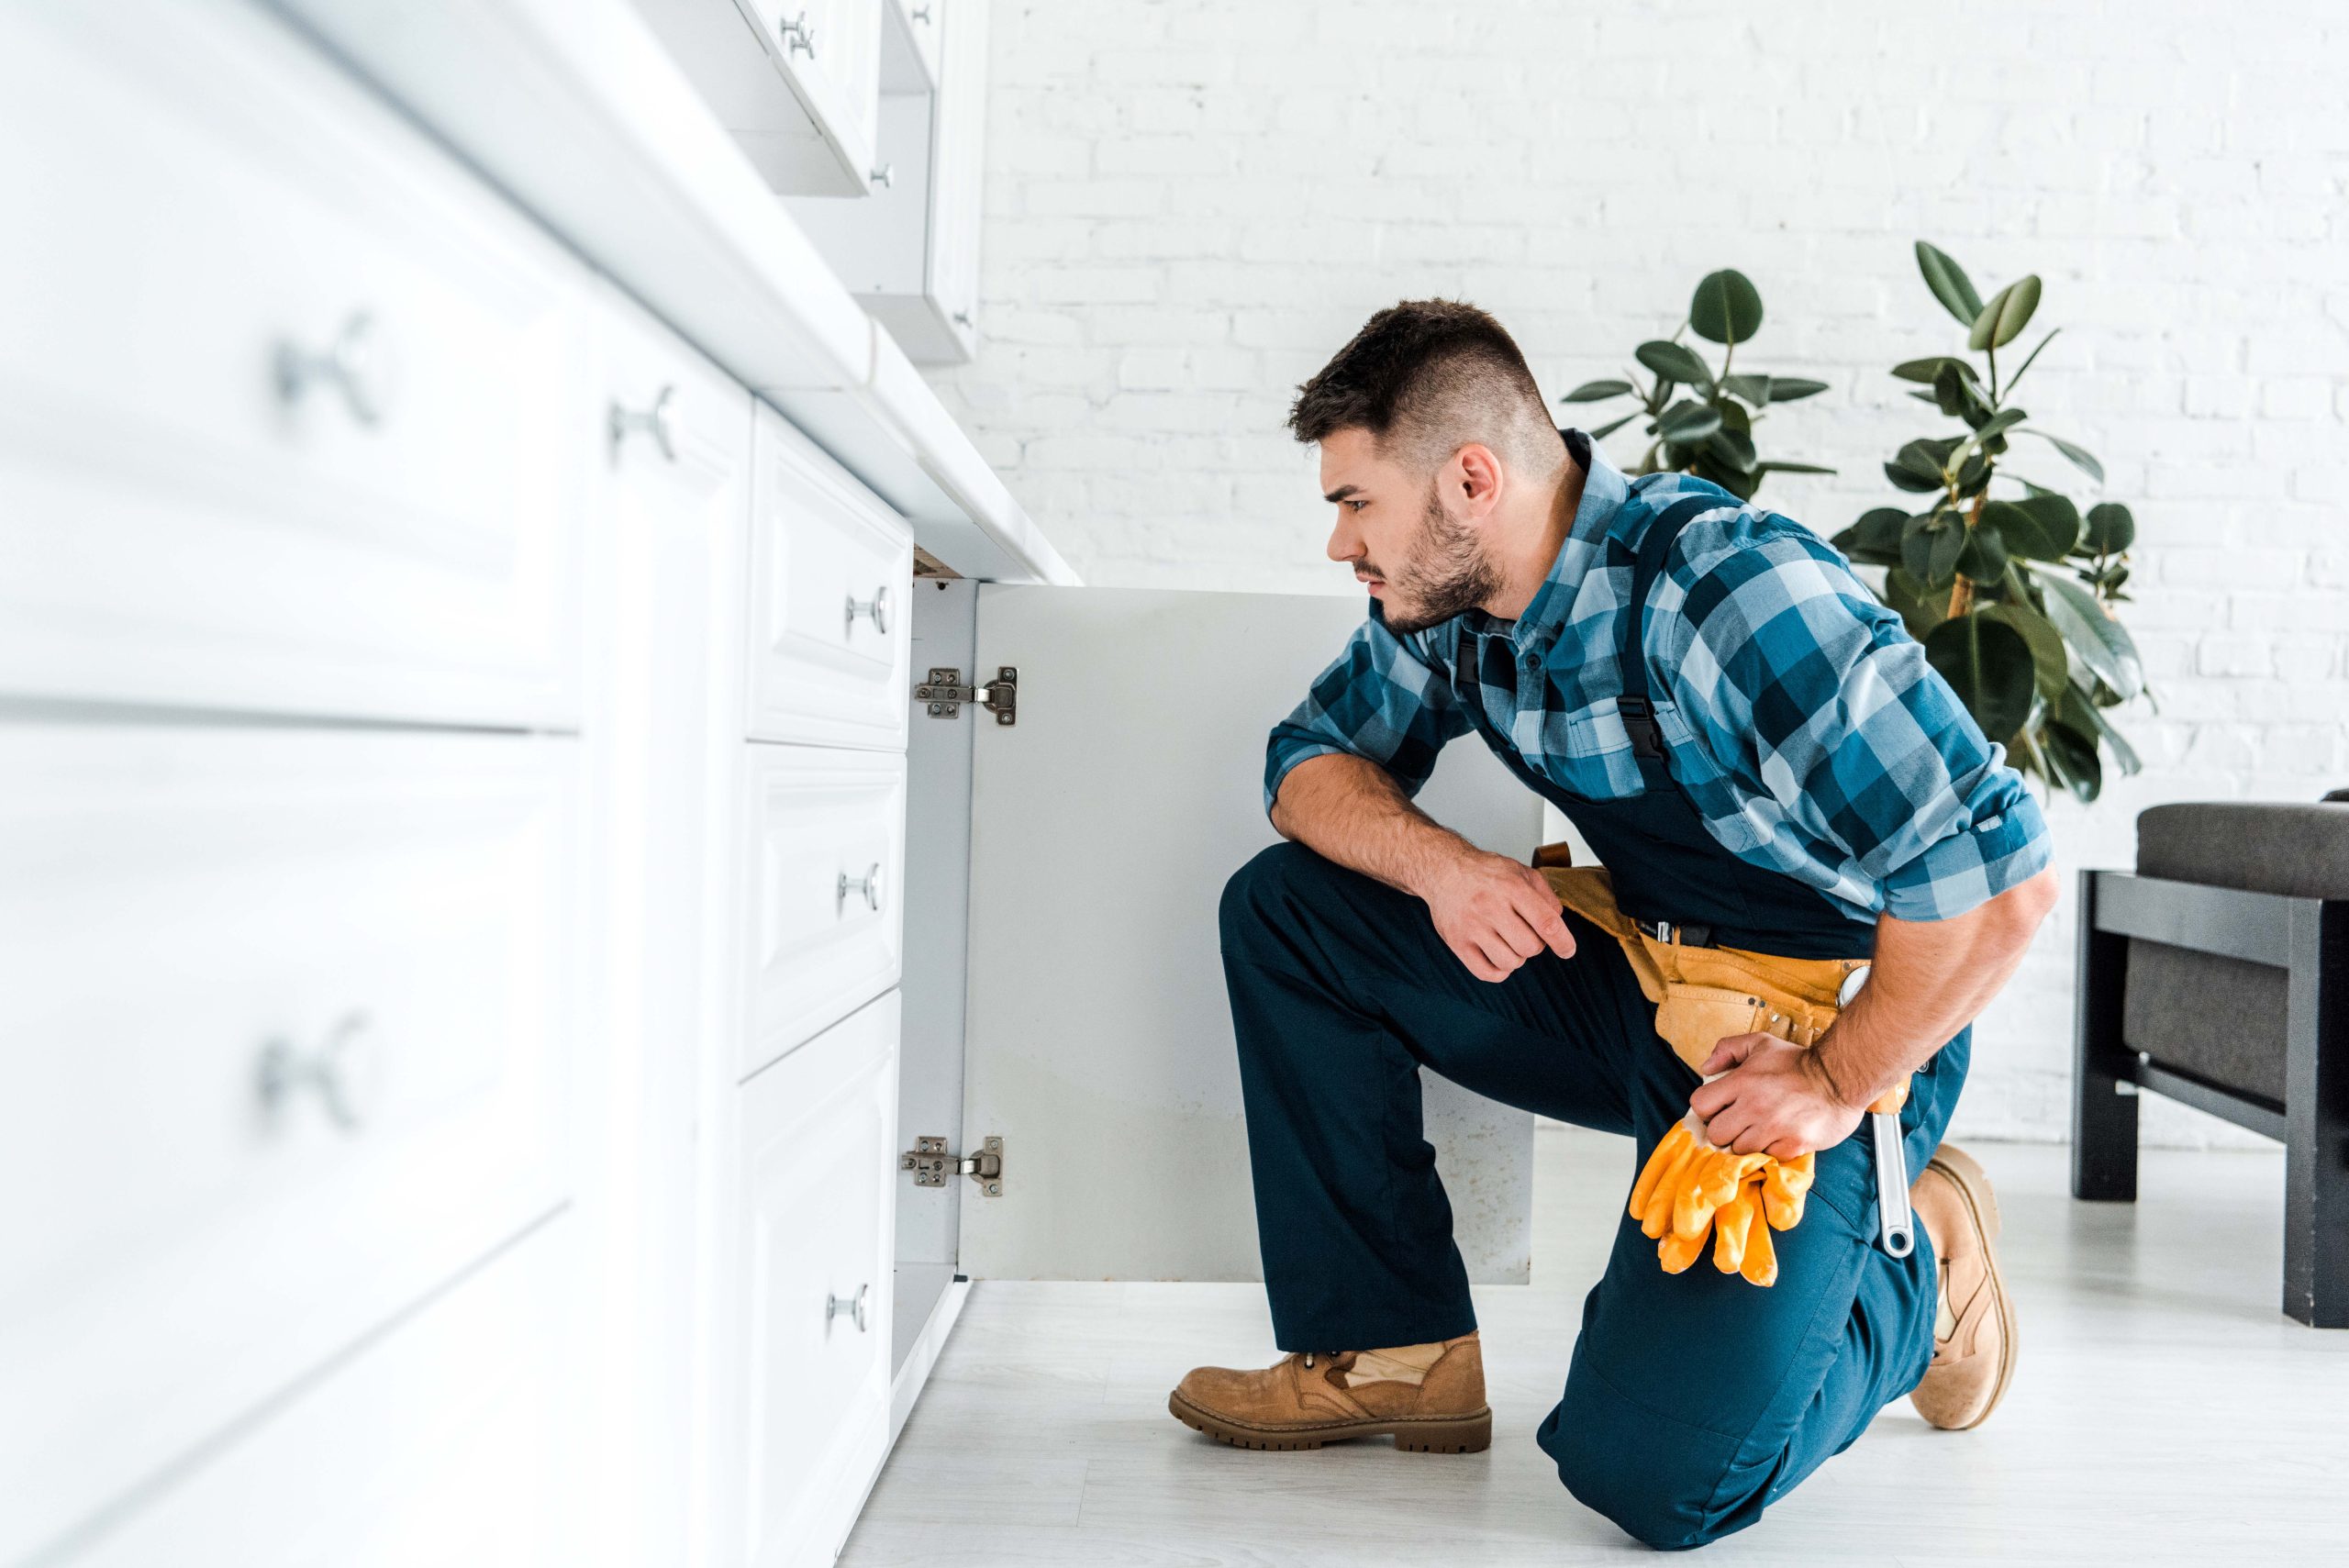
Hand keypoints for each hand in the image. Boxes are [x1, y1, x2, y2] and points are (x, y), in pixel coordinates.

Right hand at [1419, 850, 1574, 982]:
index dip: (1563, 941)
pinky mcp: (1457, 942)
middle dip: (1535, 945)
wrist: (1443, 870)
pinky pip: (1486, 973)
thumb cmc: (1484, 872)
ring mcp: (1471, 926)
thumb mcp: (1520, 871)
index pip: (1546, 923)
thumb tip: (1558, 921)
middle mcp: (1490, 907)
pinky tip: (1498, 957)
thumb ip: (1545, 894)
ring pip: (1510, 962)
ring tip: (1509, 941)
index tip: (1567, 950)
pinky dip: (1500, 971)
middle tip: (1526, 932)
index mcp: (1511, 887)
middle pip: (1530, 947)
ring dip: (1517, 957)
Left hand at [1687, 1034, 1863, 1158]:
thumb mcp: (1761, 1043)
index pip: (1701, 1105)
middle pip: (1716, 1134)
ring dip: (1746, 1141)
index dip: (1707, 1108)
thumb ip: (1728, 1049)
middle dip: (1724, 1129)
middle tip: (1738, 1122)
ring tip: (1760, 1128)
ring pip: (1739, 1149)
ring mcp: (1774, 1128)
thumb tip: (1706, 1068)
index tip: (1719, 1107)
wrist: (1841, 1079)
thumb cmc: (1799, 1062)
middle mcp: (1755, 1106)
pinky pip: (1766, 1156)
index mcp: (1743, 1081)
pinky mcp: (1792, 1145)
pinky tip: (1778, 1135)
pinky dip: (1769, 1149)